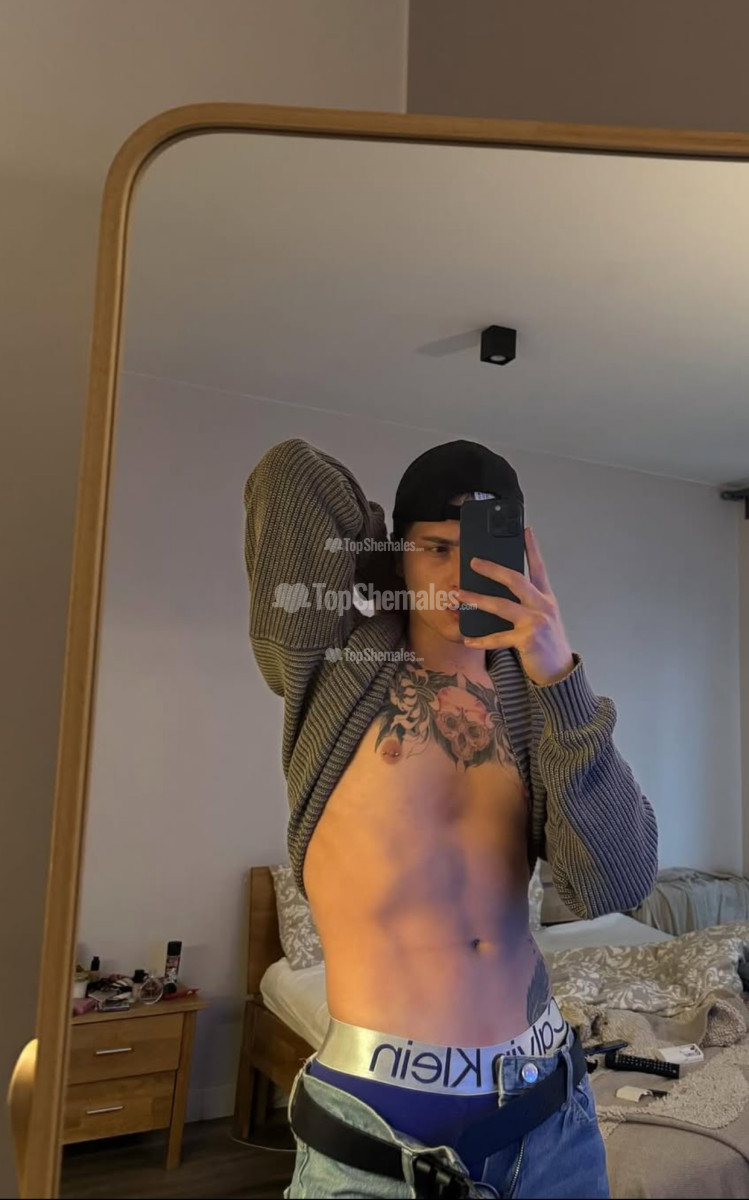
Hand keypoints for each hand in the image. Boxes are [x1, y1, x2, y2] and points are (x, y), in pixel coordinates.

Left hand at [456, 527, 574, 686]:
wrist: (559, 672)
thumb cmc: (546, 643)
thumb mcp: (542, 618)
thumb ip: (527, 603)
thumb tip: (497, 591)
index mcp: (546, 598)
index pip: (539, 568)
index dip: (532, 548)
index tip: (526, 530)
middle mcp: (543, 606)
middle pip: (516, 580)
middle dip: (493, 569)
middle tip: (474, 561)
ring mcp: (536, 622)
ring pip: (502, 605)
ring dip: (477, 599)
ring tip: (459, 595)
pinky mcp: (528, 639)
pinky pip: (498, 637)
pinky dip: (481, 640)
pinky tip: (468, 638)